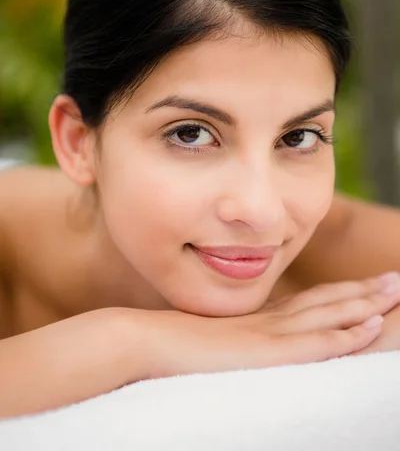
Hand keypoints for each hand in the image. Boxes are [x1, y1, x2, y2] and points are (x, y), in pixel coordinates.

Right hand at [141, 272, 399, 378]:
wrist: (141, 344)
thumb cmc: (166, 347)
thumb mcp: (207, 342)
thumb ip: (228, 341)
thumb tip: (234, 344)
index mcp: (257, 320)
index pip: (309, 303)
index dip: (340, 295)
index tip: (366, 288)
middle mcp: (268, 321)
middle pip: (326, 303)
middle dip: (364, 293)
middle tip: (396, 280)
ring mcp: (267, 334)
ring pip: (327, 317)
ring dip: (365, 306)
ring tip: (395, 293)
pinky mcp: (263, 352)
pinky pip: (313, 344)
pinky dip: (344, 335)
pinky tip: (369, 328)